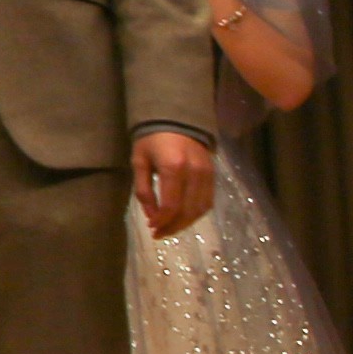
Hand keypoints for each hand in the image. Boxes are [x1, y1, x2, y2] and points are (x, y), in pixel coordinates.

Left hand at [134, 126, 218, 240]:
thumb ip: (143, 190)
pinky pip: (208, 201)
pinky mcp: (213, 175)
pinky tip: (183, 217)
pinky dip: (196, 213)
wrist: (176, 120)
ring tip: (169, 228)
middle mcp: (194, 172)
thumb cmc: (151, 141)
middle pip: (188, 210)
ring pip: (201, 209)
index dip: (162, 221)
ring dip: (185, 223)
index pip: (172, 205)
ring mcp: (207, 174)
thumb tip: (151, 216)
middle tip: (159, 233)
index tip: (151, 227)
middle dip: (173, 226)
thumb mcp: (139, 162)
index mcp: (173, 167)